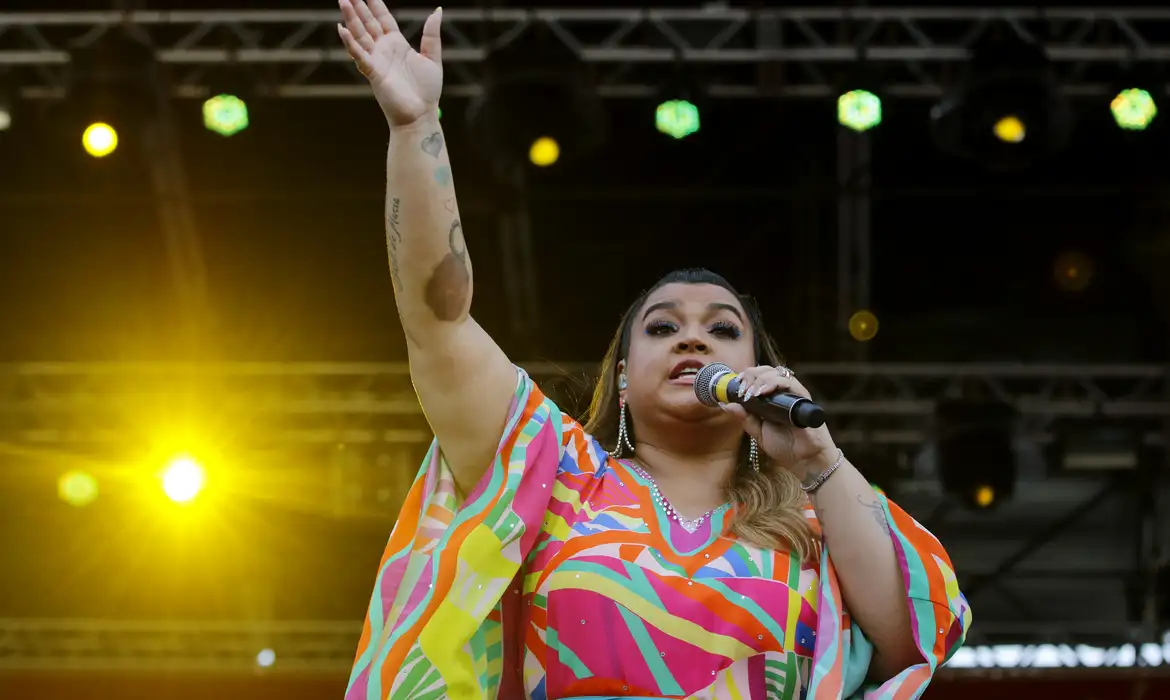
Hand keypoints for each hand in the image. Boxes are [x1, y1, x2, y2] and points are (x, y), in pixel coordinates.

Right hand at [337, 0, 442, 126]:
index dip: (375, 4)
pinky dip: (350, 43)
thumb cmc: (427, 90)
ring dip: (351, 19)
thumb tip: (438, 10)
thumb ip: (432, 34)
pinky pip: (360, 55)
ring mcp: (377, 60)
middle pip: (368, 23)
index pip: (383, 18)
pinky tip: (342, 30)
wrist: (421, 114)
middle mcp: (384, 49)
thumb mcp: (432, 57)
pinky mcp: (374, 73)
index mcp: (397, 43)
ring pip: (360, 35)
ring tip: (343, 2)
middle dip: (359, 7)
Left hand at [719, 365, 837, 482]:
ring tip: (751, 393)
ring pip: (777, 372)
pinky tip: (764, 392)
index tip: (736, 385)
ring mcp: (793, 394)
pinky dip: (774, 383)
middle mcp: (782, 393)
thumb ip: (744, 418)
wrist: (804, 461)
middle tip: (742, 389)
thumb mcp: (758, 432)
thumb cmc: (784, 446)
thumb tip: (725, 404)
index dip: (746, 376)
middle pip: (766, 370)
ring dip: (760, 379)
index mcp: (771, 398)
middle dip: (751, 376)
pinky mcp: (803, 398)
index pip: (759, 376)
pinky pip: (790, 383)